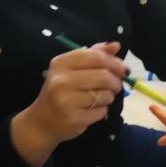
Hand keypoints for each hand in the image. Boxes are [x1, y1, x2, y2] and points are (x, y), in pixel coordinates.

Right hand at [12, 42, 127, 165]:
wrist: (42, 121)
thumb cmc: (60, 91)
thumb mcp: (71, 69)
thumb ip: (93, 55)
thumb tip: (116, 45)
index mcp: (61, 63)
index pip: (96, 57)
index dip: (115, 62)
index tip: (124, 69)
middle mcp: (61, 80)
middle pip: (103, 76)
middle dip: (115, 81)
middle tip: (116, 86)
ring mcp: (66, 100)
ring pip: (105, 95)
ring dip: (109, 96)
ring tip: (101, 98)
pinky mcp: (73, 118)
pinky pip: (101, 111)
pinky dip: (102, 110)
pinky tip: (92, 110)